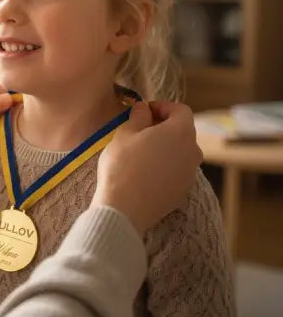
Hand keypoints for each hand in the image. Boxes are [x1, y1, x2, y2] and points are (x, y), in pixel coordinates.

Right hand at [93, 101, 201, 235]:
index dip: (163, 107)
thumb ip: (139, 116)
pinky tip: (146, 172)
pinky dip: (166, 166)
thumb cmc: (123, 165)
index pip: (181, 110)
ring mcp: (190, 174)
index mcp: (181, 132)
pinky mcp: (183, 191)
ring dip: (166, 147)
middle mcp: (192, 151)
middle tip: (141, 130)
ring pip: (182, 152)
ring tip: (142, 152)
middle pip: (183, 131)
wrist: (124, 209)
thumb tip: (144, 108)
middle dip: (165, 126)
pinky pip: (178, 171)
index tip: (145, 111)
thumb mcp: (125, 133)